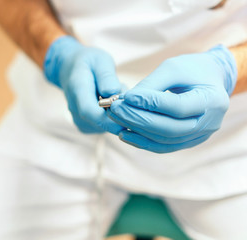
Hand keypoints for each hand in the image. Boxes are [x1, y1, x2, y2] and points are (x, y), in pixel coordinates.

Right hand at [44, 36, 123, 133]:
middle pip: (99, 123)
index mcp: (77, 89)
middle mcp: (74, 109)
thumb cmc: (89, 63)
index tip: (128, 123)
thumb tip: (113, 92)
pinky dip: (112, 118)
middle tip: (125, 93)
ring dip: (117, 115)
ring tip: (116, 94)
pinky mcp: (85, 126)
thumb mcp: (100, 60)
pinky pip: (104, 127)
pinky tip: (111, 104)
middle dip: (120, 116)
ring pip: (104, 127)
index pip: (89, 111)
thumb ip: (106, 76)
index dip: (108, 121)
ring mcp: (79, 120)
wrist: (70, 69)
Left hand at [107, 45, 236, 152]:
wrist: (211, 80)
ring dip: (136, 130)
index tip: (126, 97)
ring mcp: (199, 136)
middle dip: (137, 119)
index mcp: (211, 100)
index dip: (149, 103)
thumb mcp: (173, 67)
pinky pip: (163, 146)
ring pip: (163, 140)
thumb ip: (151, 84)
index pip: (177, 106)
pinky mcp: (187, 142)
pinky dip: (142, 142)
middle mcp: (209, 123)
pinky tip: (124, 134)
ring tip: (115, 118)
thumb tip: (126, 100)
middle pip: (169, 128)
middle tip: (115, 109)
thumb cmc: (192, 69)